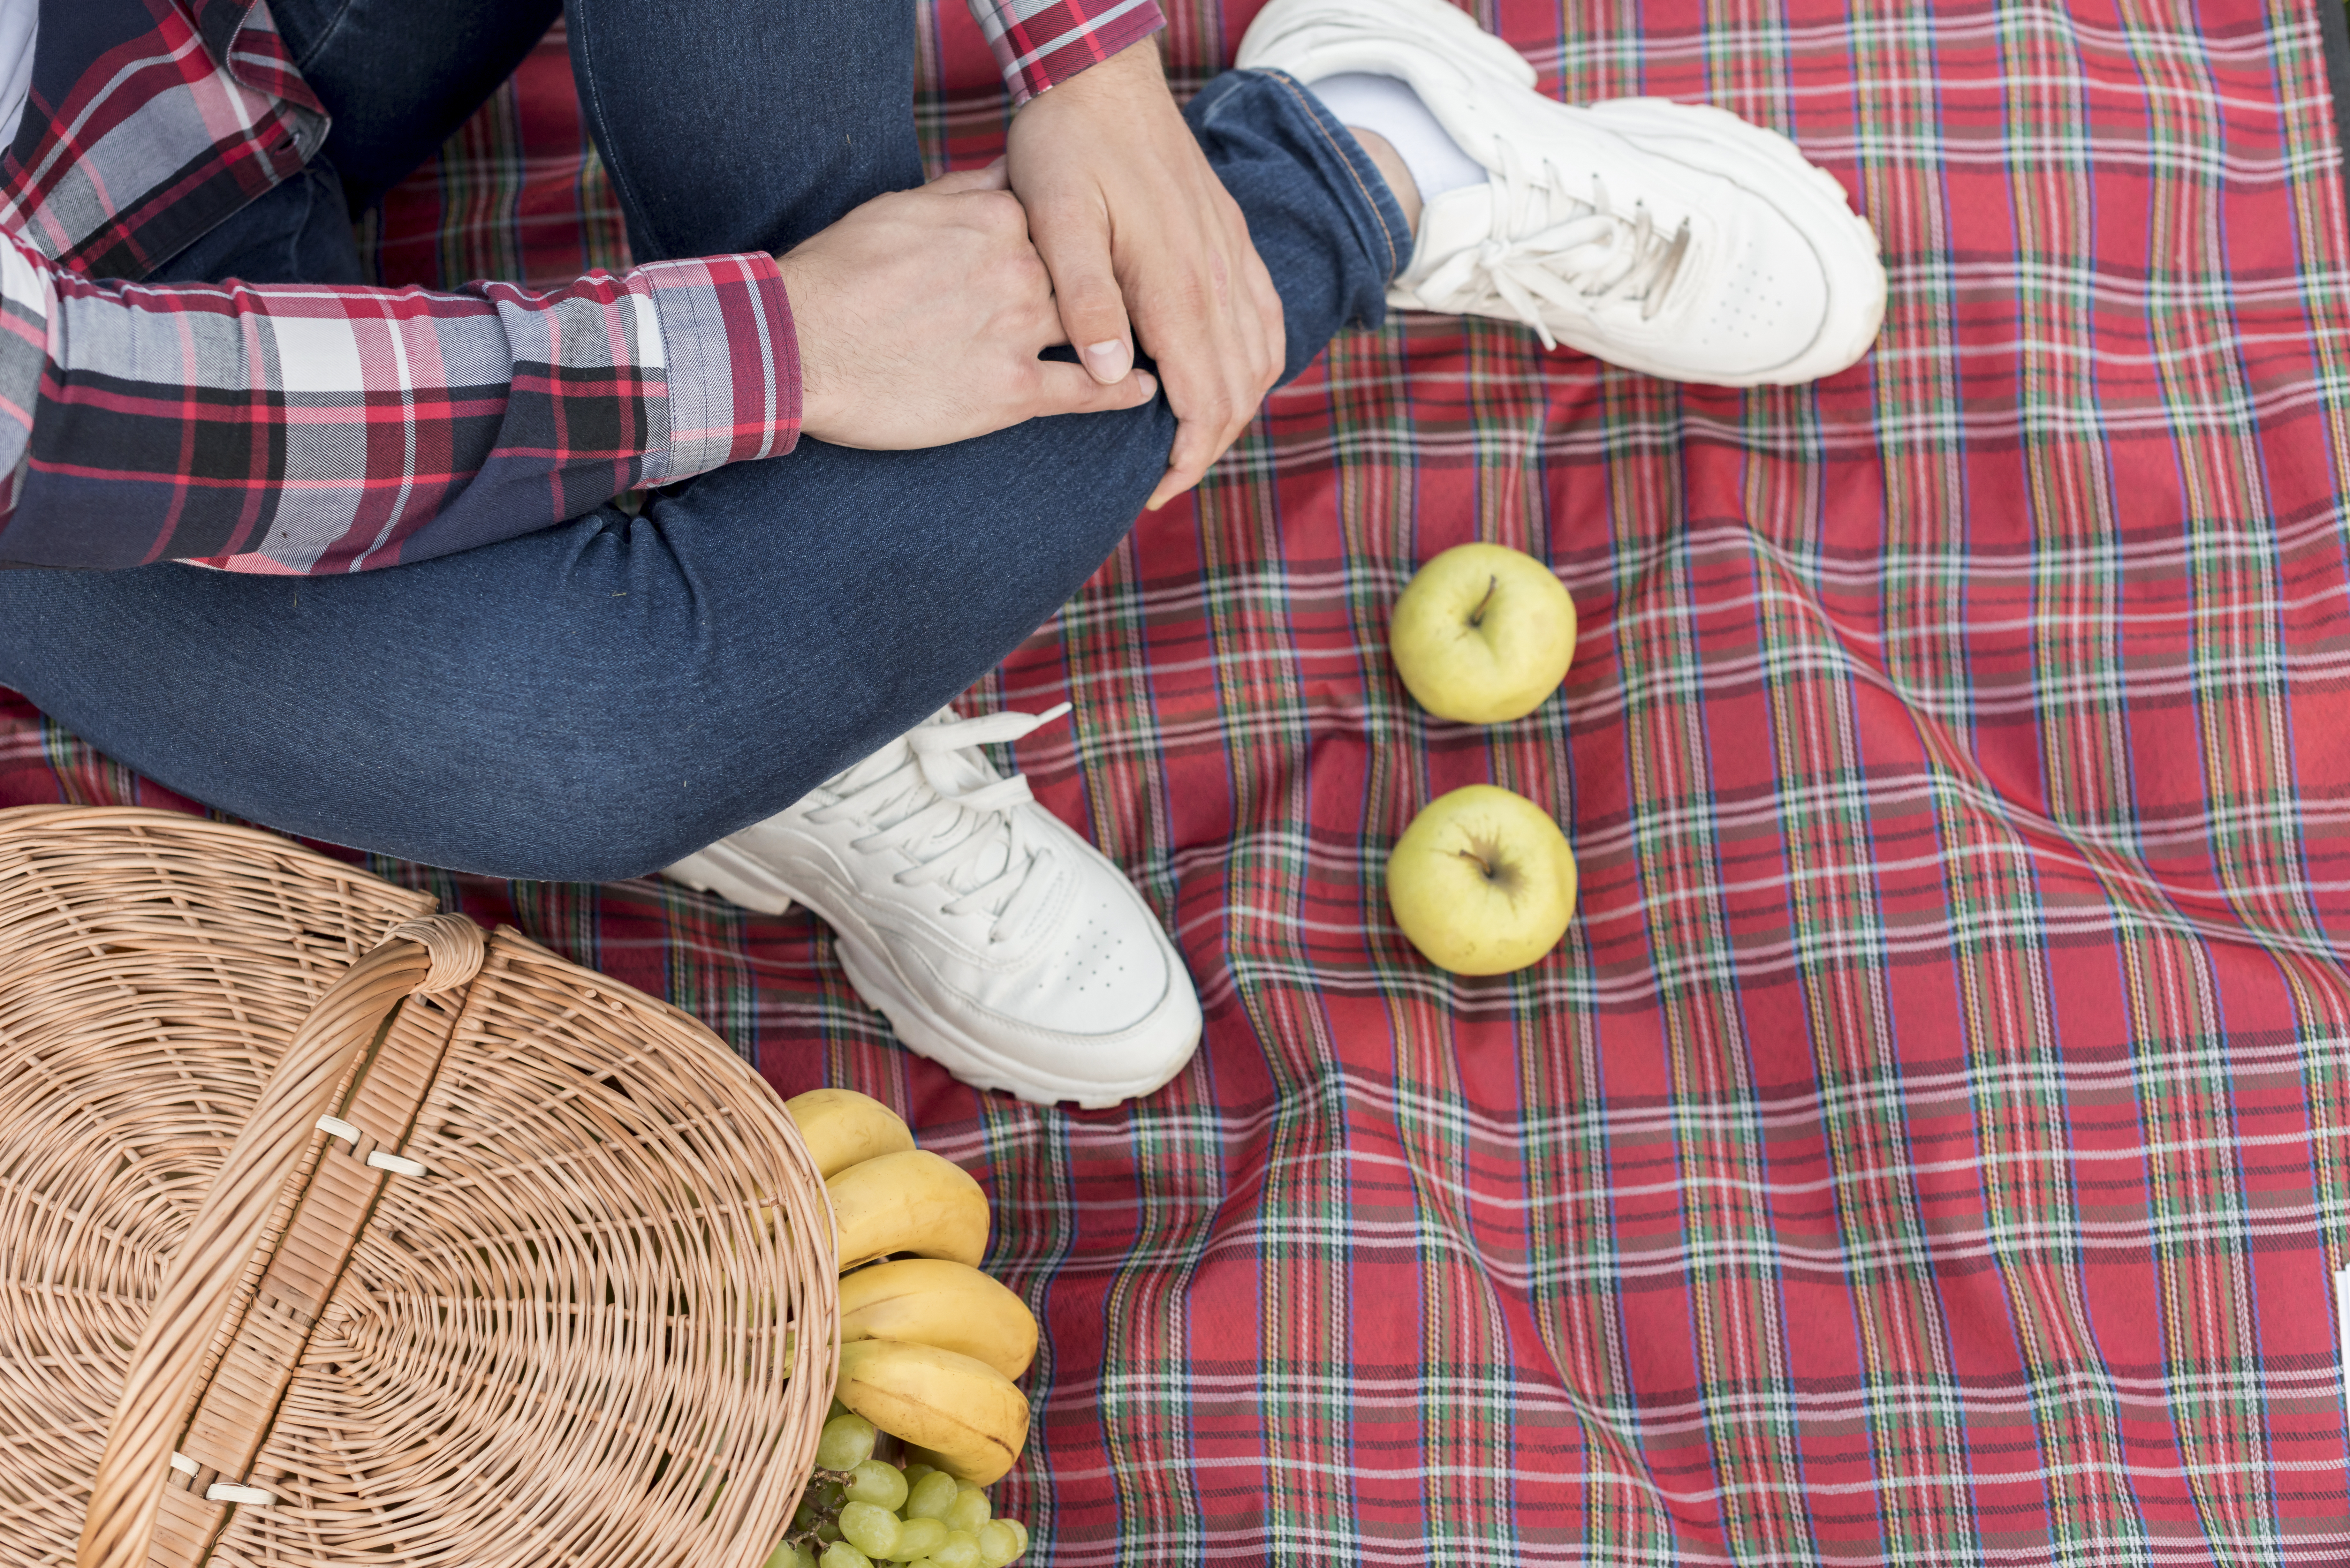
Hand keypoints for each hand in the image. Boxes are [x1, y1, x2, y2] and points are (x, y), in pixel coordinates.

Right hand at [774, 162, 1157, 448]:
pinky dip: (1122, 389)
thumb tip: (1008, 173)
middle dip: (1109, 295)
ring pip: (1095, 330)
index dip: (1080, 247)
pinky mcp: (1011, 391)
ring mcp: (1018, 330)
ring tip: (1156, 349)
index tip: (1098, 260)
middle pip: (1086, 278)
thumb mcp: (902, 207)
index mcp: (994, 217)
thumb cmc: (839, 275)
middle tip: (1141, 308)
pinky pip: (1088, 389)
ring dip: (1126, 340)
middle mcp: (1018, 268)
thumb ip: (964, 191)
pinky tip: (1146, 391)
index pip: (1061, 226)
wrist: (799, 345)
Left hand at [1006, 38, 1282, 509]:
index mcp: (1176, 284)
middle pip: (1239, 392)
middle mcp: (1218, 276)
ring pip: (1261, 360)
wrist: (1100, 74)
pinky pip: (1267, 317)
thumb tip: (1114, 377)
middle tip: (1167, 484)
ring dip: (1235, 410)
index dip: (1186, 459)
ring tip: (1193, 443)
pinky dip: (1256, 363)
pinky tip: (1229, 378)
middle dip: (1209, 450)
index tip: (1156, 492)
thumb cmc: (1066, 146)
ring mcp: (1233, 255)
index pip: (1203, 400)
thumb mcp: (1056, 219)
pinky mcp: (1233, 237)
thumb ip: (1086, 298)